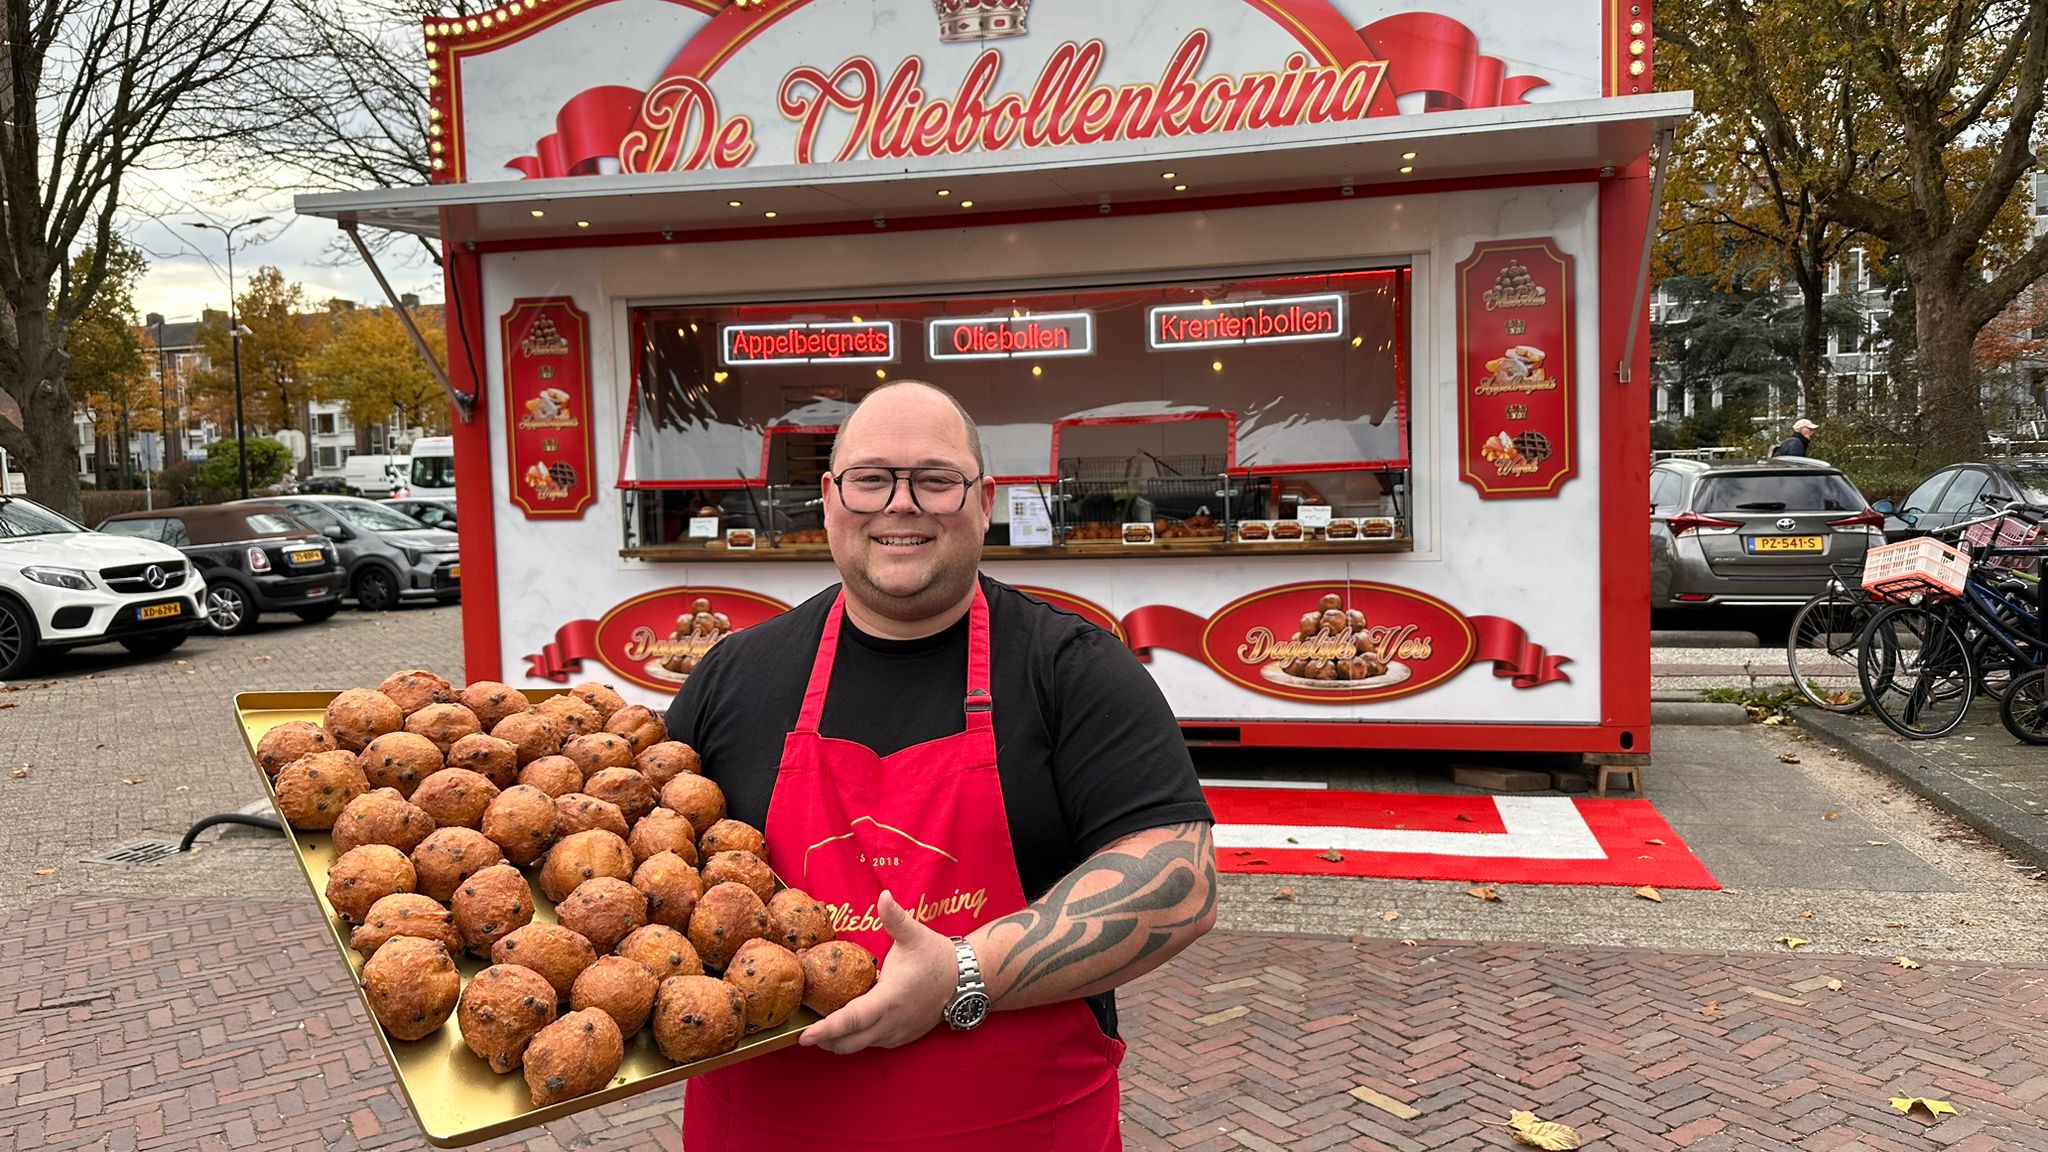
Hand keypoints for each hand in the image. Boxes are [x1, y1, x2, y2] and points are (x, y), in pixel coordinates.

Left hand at [799, 890, 956, 1054]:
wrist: (964, 980)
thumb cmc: (936, 957)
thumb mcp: (915, 935)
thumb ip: (895, 917)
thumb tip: (883, 895)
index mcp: (889, 998)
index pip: (852, 1020)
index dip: (826, 1029)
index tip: (804, 1036)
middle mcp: (891, 1022)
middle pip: (849, 1042)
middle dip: (824, 1041)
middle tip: (803, 1033)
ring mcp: (897, 1033)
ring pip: (861, 1046)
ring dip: (839, 1041)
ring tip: (821, 1030)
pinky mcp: (902, 1037)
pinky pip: (873, 1043)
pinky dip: (857, 1039)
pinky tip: (849, 1026)